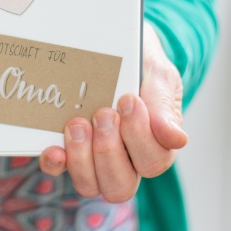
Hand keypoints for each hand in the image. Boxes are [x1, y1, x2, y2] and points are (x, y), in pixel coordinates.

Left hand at [39, 22, 186, 202]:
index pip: (152, 162)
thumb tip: (177, 140)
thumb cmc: (140, 67)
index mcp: (155, 146)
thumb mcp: (157, 77)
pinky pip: (58, 171)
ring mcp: (93, 160)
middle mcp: (125, 161)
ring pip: (90, 185)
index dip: (140, 136)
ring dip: (81, 158)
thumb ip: (164, 106)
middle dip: (109, 151)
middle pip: (120, 185)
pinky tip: (53, 148)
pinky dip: (55, 163)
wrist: (113, 45)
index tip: (129, 100)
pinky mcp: (67, 152)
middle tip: (103, 114)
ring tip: (77, 123)